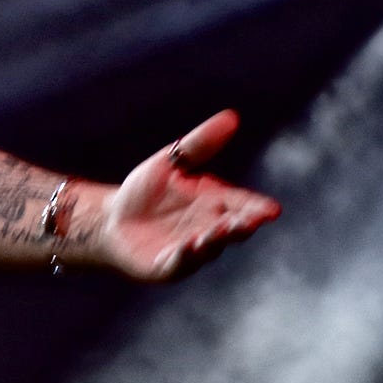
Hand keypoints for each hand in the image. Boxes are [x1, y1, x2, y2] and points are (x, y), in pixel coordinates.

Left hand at [97, 110, 280, 280]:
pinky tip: (189, 245)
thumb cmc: (145, 191)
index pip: (242, 205)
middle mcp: (209, 228)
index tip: (272, 209)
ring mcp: (191, 250)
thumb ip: (199, 144)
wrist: (109, 219)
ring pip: (209, 247)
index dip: (257, 208)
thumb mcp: (171, 163)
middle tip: (251, 221)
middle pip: (232, 229)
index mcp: (215, 203)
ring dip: (215, 240)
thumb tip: (231, 117)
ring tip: (219, 230)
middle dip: (242, 225)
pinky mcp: (168, 266)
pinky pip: (180, 262)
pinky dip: (186, 255)